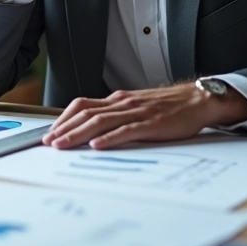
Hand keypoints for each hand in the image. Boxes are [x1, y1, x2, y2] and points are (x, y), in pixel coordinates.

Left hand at [41, 83, 246, 149]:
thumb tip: (93, 130)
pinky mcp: (152, 123)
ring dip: (78, 134)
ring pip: (101, 121)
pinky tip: (97, 145)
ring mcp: (137, 112)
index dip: (63, 119)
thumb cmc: (168, 107)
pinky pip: (127, 130)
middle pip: (86, 113)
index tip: (49, 133)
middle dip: (64, 129)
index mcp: (118, 100)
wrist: (198, 99)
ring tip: (63, 145)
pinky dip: (110, 138)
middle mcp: (123, 103)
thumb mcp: (137, 107)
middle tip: (48, 143)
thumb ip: (117, 116)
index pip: (82, 105)